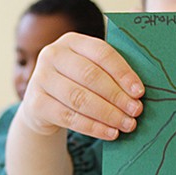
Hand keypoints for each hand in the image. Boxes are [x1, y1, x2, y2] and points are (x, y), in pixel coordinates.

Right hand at [18, 32, 144, 140]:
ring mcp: (41, 78)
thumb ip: (112, 72)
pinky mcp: (35, 103)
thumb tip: (139, 90)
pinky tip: (110, 133)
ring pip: (79, 98)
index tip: (140, 92)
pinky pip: (68, 117)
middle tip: (136, 111)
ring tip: (127, 124)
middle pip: (90, 76)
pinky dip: (93, 127)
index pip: (101, 53)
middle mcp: (53, 54)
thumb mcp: (91, 70)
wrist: (44, 105)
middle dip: (117, 96)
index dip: (123, 72)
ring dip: (108, 114)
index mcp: (72, 41)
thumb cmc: (77, 84)